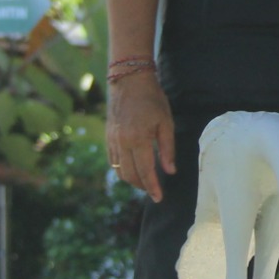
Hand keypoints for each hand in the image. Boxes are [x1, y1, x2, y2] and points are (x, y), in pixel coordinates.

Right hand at [108, 71, 176, 202]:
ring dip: (131, 179)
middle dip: (142, 186)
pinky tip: (132, 169)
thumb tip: (170, 171)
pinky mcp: (108, 136)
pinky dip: (122, 169)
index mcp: (138, 138)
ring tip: (145, 182)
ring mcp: (112, 140)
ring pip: (119, 170)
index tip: (159, 198)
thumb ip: (167, 149)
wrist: (129, 80)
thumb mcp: (166, 122)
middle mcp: (122, 142)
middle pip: (130, 174)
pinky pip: (113, 160)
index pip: (145, 171)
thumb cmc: (152, 99)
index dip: (153, 187)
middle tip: (154, 192)